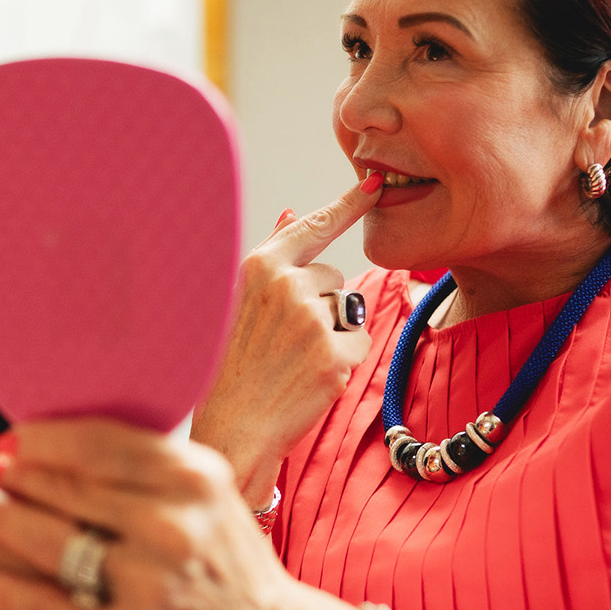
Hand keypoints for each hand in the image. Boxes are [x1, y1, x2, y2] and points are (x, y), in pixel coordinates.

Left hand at [0, 421, 363, 609]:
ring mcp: (151, 585)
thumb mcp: (214, 500)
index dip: (44, 439)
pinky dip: (4, 590)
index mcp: (196, 480)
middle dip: (14, 477)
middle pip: (70, 490)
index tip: (12, 439)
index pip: (101, 445)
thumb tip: (76, 435)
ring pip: (53, 543)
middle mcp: (175, 526)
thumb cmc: (235, 570)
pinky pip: (50, 607)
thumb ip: (155, 468)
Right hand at [192, 174, 381, 506]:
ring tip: (295, 359)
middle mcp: (286, 285)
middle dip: (322, 305)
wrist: (235, 426)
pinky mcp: (333, 353)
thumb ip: (273, 256)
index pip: (314, 227)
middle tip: (286, 342)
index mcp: (259, 268)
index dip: (347, 204)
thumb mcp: (243, 302)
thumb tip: (292, 214)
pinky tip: (311, 376)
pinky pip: (359, 342)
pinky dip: (344, 361)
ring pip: (349, 309)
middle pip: (335, 277)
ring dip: (334, 333)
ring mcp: (310, 319)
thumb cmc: (235, 365)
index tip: (375, 183)